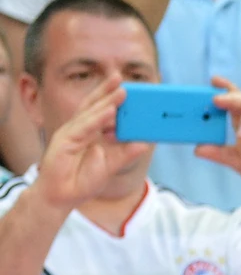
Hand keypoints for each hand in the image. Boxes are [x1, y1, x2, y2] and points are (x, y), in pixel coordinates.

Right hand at [31, 77, 152, 212]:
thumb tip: (145, 143)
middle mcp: (79, 129)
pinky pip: (84, 128)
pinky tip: (109, 111)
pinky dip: (97, 119)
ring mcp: (70, 134)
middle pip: (93, 106)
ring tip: (122, 91)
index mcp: (89, 132)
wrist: (61, 197)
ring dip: (106, 102)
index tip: (126, 87)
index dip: (110, 97)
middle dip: (107, 91)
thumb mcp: (111, 166)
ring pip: (90, 114)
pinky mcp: (64, 142)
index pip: (100, 111)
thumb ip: (126, 154)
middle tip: (121, 77)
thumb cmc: (83, 181)